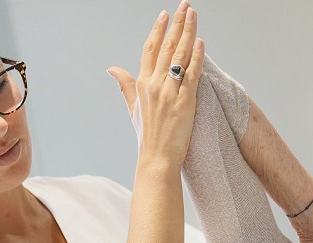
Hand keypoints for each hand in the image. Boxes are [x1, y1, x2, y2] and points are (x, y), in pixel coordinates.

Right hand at [108, 1, 203, 167]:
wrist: (157, 158)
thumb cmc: (147, 135)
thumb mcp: (132, 107)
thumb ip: (125, 85)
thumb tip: (111, 69)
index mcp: (142, 84)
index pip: (150, 49)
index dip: (158, 30)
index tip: (165, 14)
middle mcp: (154, 85)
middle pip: (166, 47)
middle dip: (177, 24)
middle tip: (185, 5)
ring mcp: (169, 92)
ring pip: (180, 56)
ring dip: (188, 33)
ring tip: (194, 15)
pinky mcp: (185, 102)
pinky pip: (192, 74)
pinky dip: (197, 57)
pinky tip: (201, 42)